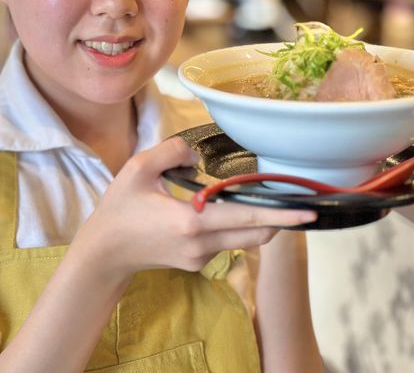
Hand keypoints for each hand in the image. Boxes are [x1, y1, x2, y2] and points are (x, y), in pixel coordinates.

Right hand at [76, 137, 316, 281]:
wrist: (104, 253)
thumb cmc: (119, 209)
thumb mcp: (138, 168)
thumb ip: (172, 151)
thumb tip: (197, 153)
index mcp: (191, 221)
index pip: (247, 216)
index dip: (281, 214)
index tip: (308, 212)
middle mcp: (202, 244)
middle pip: (257, 232)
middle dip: (280, 218)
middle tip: (298, 200)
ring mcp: (201, 257)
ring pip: (246, 238)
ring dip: (258, 220)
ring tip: (262, 198)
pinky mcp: (198, 263)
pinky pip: (228, 242)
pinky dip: (236, 226)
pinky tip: (223, 209)